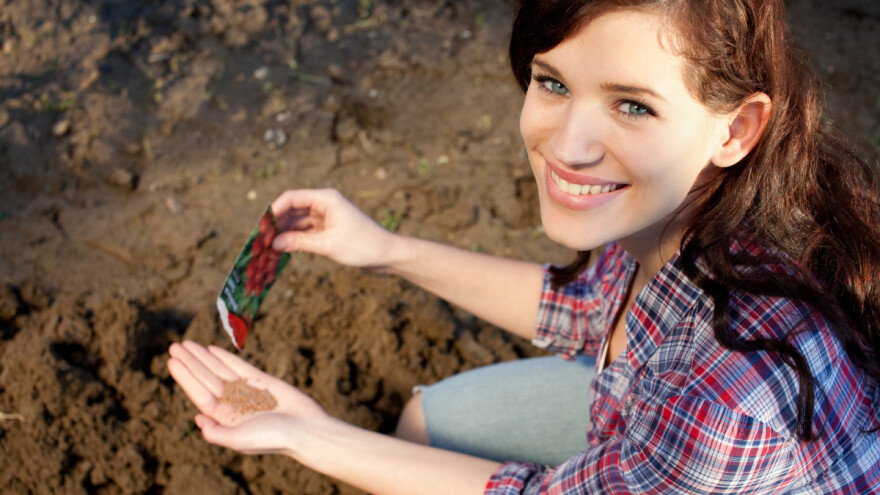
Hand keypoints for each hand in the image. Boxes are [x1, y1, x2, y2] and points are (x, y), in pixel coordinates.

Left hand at [167, 340, 326, 456]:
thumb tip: (197, 417)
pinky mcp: (262, 381)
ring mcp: (246, 391)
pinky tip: (212, 349)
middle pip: (206, 379)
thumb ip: (216, 433)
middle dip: (191, 362)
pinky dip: (226, 357)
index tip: (172, 361)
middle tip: (174, 346)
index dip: (185, 378)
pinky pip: (239, 366)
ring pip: (220, 370)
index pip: (200, 394)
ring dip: (203, 357)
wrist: (306, 430)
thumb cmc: (274, 438)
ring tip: (187, 343)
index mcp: (225, 419)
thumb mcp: (240, 441)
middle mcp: (233, 404)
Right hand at [270, 188, 398, 267]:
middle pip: (292, 208)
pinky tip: (282, 249)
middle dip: (276, 223)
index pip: (292, 198)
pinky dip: (294, 239)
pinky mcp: (327, 229)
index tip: (261, 227)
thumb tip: (274, 243)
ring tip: (267, 247)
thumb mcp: (329, 245)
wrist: (387, 255)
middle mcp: (324, 203)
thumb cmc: (363, 246)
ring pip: (297, 221)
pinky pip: (305, 231)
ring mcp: (326, 216)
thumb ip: (300, 242)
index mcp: (326, 199)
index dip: (273, 211)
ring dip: (283, 232)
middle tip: (260, 240)